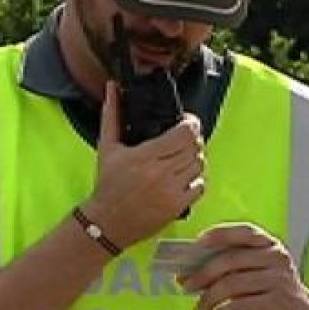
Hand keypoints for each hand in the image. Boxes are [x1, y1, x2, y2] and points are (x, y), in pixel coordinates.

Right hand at [84, 81, 204, 247]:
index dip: (192, 124)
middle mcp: (160, 173)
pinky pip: (200, 186)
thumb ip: (112, 114)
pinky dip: (196, 179)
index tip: (187, 122)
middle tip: (184, 139)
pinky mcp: (177, 207)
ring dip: (195, 158)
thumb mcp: (107, 147)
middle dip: (194, 139)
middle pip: (195, 147)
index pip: (185, 133)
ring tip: (183, 157)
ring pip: (200, 165)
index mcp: (145, 156)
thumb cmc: (107, 183)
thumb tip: (112, 87)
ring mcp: (171, 191)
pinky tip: (183, 177)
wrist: (107, 222)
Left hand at [179, 223, 308, 309]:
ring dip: (209, 299)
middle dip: (202, 274)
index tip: (194, 247)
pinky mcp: (278, 303)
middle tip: (185, 286)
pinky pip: (240, 306)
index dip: (216, 236)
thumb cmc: (273, 291)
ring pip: (232, 284)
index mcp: (269, 244)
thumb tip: (189, 268)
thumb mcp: (257, 271)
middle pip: (230, 260)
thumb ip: (231, 265)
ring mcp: (279, 280)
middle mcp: (276, 257)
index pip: (241, 231)